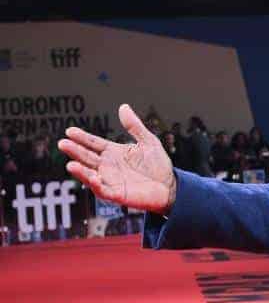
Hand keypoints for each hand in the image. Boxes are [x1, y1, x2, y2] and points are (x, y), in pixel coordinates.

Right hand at [58, 103, 176, 213]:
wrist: (171, 187)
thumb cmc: (158, 166)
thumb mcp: (148, 142)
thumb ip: (135, 126)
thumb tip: (123, 107)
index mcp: (113, 153)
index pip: (93, 143)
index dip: (82, 137)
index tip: (69, 131)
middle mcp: (108, 166)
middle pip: (88, 157)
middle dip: (75, 151)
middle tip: (63, 143)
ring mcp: (111, 181)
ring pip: (91, 175)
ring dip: (81, 171)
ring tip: (71, 164)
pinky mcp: (118, 195)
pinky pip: (104, 191)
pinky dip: (97, 185)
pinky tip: (93, 178)